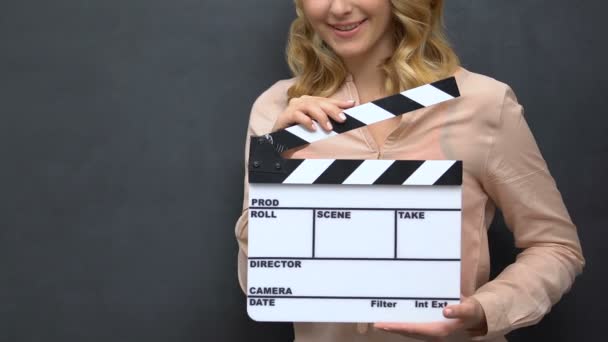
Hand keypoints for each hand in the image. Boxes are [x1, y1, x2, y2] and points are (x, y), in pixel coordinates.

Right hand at [271, 96, 355, 131]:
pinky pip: (297, 115)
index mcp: (310, 101)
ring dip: (321, 117)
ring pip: (310, 107)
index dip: (339, 102)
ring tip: (329, 128)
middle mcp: (302, 101)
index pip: (327, 100)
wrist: (278, 138)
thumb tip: (343, 116)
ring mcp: (293, 107)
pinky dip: (306, 121)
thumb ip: (327, 119)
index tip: (352, 104)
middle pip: (320, 102)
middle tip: (342, 119)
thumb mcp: (316, 125)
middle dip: (333, 110)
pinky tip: (313, 128)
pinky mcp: (285, 115)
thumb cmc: (298, 131)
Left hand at [373, 297, 487, 341]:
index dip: (398, 328)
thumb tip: (446, 311)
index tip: (384, 325)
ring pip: (410, 330)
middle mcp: (433, 332)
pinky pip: (414, 326)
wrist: (478, 318)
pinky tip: (396, 318)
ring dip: (396, 327)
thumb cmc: (472, 313)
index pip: (414, 329)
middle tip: (376, 324)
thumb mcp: (469, 310)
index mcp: (440, 330)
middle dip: (392, 328)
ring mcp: (431, 330)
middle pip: (408, 332)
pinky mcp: (431, 327)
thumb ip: (459, 310)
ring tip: (381, 323)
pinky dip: (404, 324)